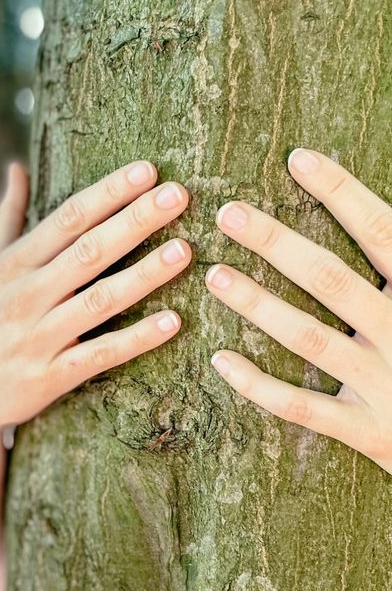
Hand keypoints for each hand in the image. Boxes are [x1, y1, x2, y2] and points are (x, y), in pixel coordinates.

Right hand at [0, 158, 192, 450]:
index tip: (147, 170)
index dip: (108, 194)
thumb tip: (16, 167)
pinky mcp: (50, 376)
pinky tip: (172, 322)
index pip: (67, 220)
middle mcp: (25, 296)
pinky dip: (136, 340)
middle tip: (178, 194)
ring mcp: (37, 337)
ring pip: (99, 301)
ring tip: (184, 251)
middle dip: (134, 222)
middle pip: (88, 252)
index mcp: (13, 265)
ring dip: (143, 276)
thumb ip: (7, 218)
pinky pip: (100, 354)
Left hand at [206, 147, 391, 473]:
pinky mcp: (370, 432)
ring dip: (258, 305)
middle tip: (228, 213)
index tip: (298, 158)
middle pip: (332, 279)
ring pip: (310, 339)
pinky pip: (304, 408)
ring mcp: (388, 386)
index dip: (342, 192)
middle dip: (277, 243)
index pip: (384, 231)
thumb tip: (384, 221)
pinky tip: (219, 360)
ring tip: (215, 275)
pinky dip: (259, 386)